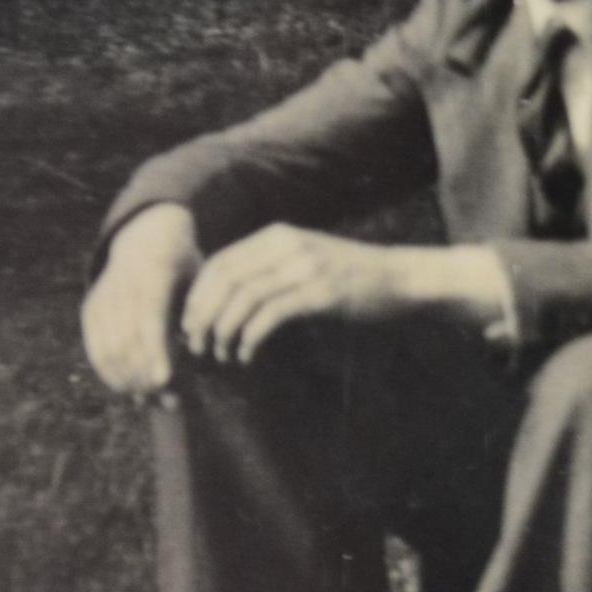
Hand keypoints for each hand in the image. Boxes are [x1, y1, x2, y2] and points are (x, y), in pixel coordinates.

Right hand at [81, 205, 200, 399]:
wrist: (146, 237)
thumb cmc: (184, 266)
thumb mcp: (198, 278)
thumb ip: (197, 309)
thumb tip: (195, 346)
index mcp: (154, 276)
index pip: (150, 321)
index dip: (156, 353)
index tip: (165, 381)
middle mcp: (122, 287)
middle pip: (127, 342)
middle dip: (144, 375)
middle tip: (167, 400)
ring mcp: (102, 298)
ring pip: (108, 348)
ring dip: (127, 379)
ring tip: (151, 399)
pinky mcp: (90, 309)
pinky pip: (94, 347)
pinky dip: (108, 371)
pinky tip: (127, 387)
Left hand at [178, 225, 498, 366]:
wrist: (401, 278)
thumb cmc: (351, 277)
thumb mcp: (305, 260)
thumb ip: (270, 269)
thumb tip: (222, 300)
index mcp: (277, 235)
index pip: (219, 263)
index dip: (197, 296)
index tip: (189, 325)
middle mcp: (287, 245)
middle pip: (225, 281)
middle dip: (203, 316)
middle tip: (197, 346)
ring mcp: (306, 267)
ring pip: (243, 299)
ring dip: (224, 332)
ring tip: (221, 355)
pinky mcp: (321, 293)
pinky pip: (270, 316)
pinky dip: (251, 339)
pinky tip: (247, 356)